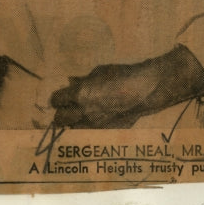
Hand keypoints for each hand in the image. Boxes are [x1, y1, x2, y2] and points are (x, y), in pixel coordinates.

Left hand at [50, 46, 203, 128]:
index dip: (57, 98)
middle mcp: (83, 112)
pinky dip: (88, 128)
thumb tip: (71, 83)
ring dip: (74, 123)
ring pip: (72, 130)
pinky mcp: (105, 132)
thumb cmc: (124, 74)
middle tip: (67, 108)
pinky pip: (89, 134)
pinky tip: (95, 121)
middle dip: (61, 113)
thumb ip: (84, 80)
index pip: (56, 100)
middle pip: (59, 119)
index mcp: (80, 94)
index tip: (61, 95)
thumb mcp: (101, 71)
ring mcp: (94, 125)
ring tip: (80, 116)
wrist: (147, 89)